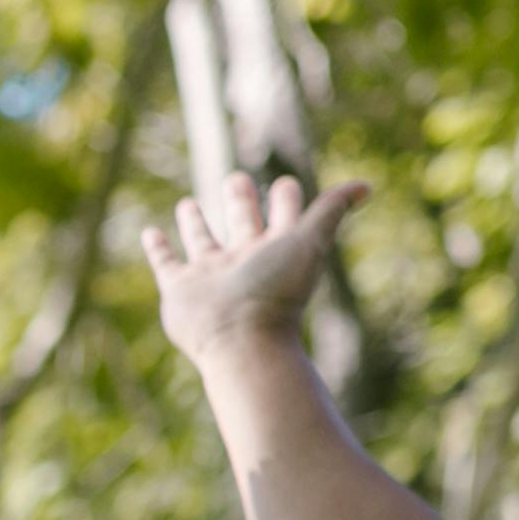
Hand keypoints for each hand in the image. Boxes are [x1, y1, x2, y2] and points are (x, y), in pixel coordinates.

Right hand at [143, 170, 365, 374]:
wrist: (241, 341)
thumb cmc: (277, 293)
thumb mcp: (309, 242)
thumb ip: (332, 210)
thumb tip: (367, 186)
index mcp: (276, 251)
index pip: (284, 218)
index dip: (287, 199)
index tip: (285, 183)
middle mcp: (244, 262)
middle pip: (243, 225)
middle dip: (241, 202)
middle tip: (237, 178)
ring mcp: (211, 276)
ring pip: (203, 242)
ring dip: (195, 223)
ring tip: (188, 203)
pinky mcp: (180, 289)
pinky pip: (166, 263)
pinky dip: (158, 249)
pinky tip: (151, 233)